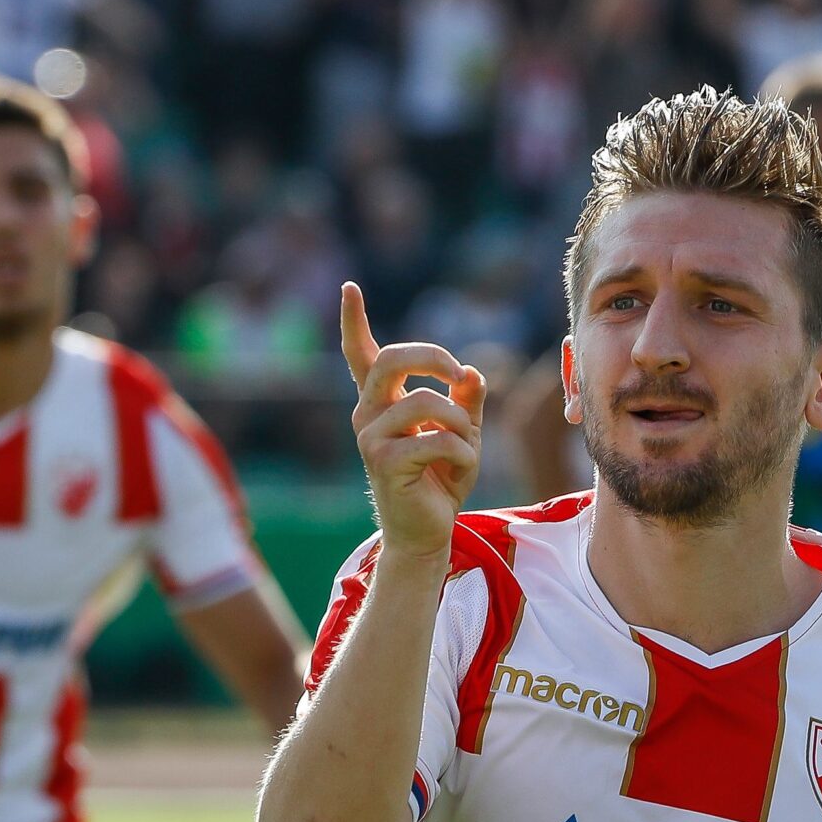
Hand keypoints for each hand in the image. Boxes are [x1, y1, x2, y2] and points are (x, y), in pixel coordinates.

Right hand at [340, 282, 484, 562]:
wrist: (426, 533)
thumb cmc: (439, 481)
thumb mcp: (461, 434)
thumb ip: (466, 402)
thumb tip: (471, 373)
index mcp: (381, 403)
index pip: (362, 354)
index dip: (354, 320)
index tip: (350, 288)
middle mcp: (367, 414)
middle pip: (395, 359)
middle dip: (434, 358)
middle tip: (458, 375)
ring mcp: (371, 437)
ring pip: (428, 402)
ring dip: (461, 425)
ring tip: (466, 449)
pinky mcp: (383, 462)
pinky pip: (438, 439)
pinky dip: (464, 454)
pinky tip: (461, 471)